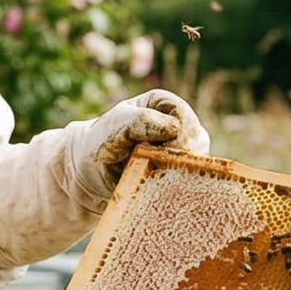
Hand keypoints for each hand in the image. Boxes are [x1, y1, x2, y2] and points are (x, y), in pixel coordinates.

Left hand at [75, 89, 209, 199]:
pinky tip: (159, 185)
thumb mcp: (114, 127)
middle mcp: (178, 123)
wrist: (91, 172)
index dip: (176, 136)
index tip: (154, 152)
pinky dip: (178, 183)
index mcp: (163, 104)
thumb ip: (140, 121)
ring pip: (199, 160)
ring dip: (178, 171)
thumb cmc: (100, 142)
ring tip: (152, 175)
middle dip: (177, 155)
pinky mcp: (181, 170)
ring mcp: (183, 147)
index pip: (184, 117)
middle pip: (197, 139)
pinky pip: (193, 177)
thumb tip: (174, 128)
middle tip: (151, 166)